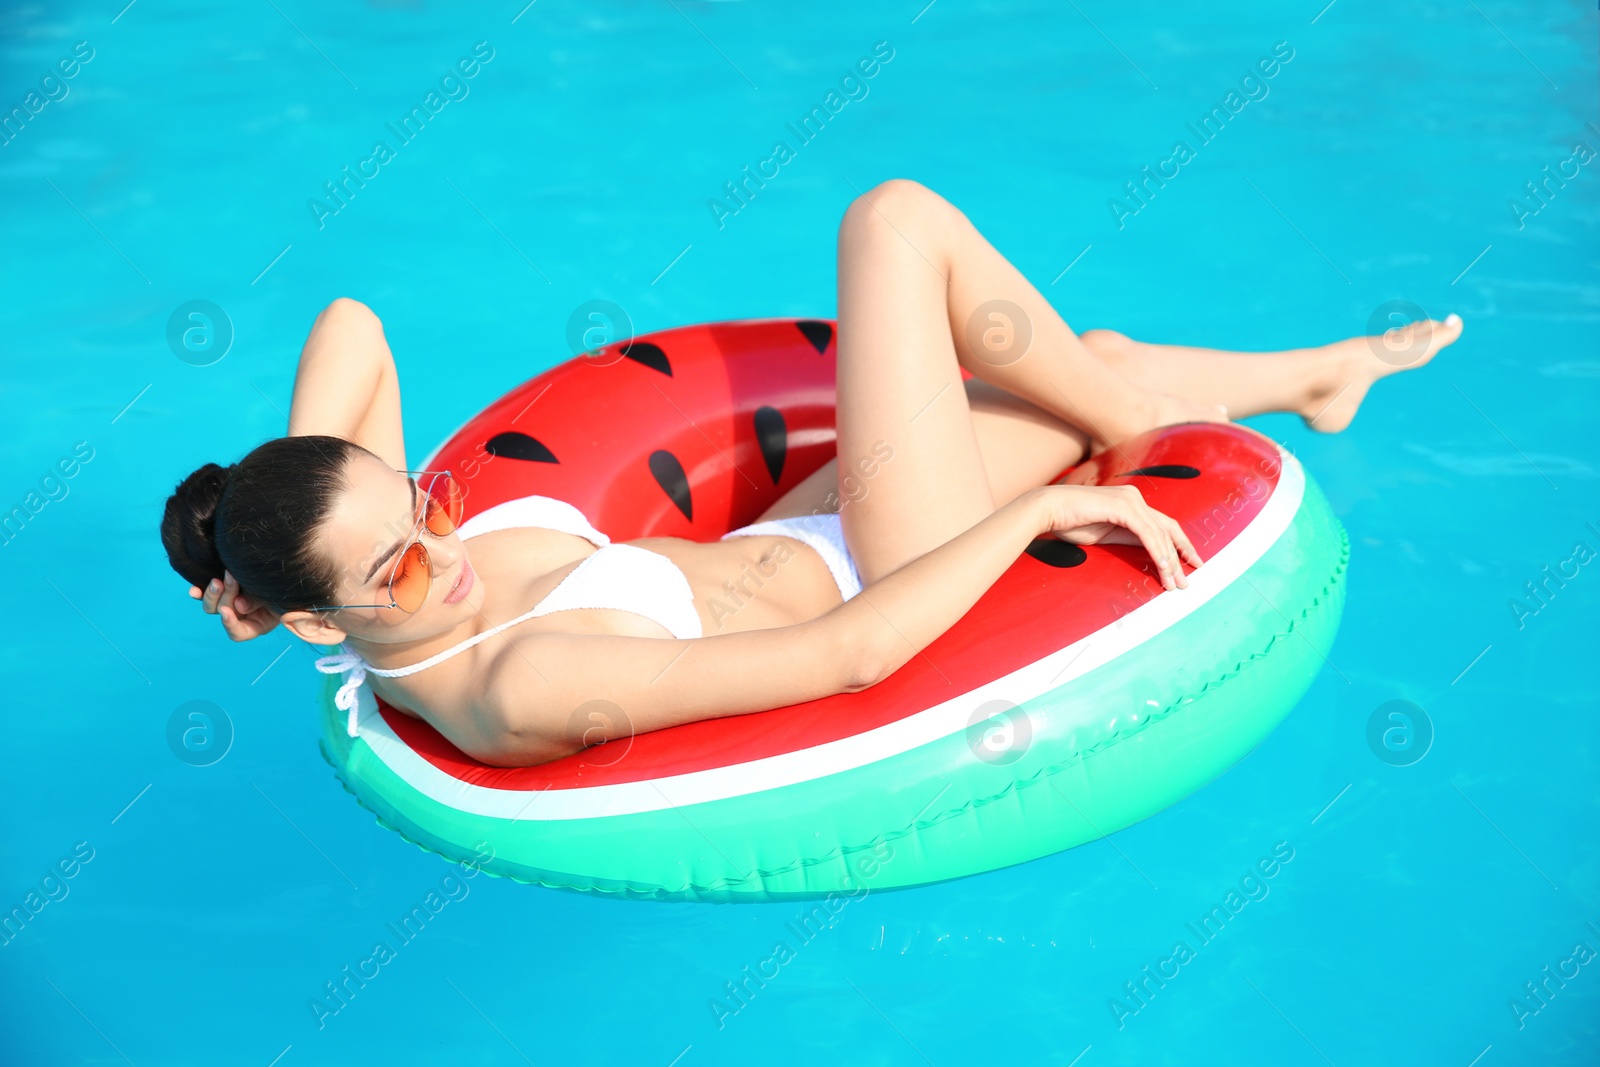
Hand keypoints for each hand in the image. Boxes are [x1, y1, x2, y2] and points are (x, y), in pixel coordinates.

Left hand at [189, 569, 281, 640]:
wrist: (288, 566)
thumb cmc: (287, 586)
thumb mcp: (278, 597)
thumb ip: (260, 603)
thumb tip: (239, 606)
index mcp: (256, 625)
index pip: (238, 633)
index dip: (231, 625)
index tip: (227, 611)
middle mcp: (240, 616)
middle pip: (224, 613)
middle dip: (226, 597)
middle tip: (231, 578)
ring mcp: (231, 602)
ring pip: (212, 606)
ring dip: (213, 594)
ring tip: (218, 580)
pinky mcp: (224, 589)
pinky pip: (206, 594)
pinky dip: (200, 593)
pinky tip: (194, 590)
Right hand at [1033, 484, 1202, 590]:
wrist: (1047, 509)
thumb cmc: (1069, 521)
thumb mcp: (1106, 534)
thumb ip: (1128, 539)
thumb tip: (1150, 552)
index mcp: (1131, 502)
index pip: (1163, 525)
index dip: (1179, 545)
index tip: (1189, 564)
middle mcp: (1135, 498)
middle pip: (1168, 529)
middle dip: (1180, 556)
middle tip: (1186, 581)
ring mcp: (1130, 500)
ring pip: (1160, 534)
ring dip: (1169, 561)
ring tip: (1173, 582)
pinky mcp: (1123, 507)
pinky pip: (1147, 533)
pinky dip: (1157, 551)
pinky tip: (1162, 567)